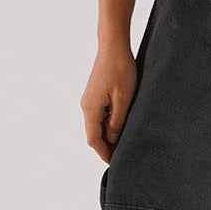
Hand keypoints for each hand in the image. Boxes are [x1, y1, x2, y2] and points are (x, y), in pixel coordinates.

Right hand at [81, 42, 138, 162]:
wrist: (113, 46)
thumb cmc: (120, 69)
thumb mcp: (123, 98)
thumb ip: (117, 121)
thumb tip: (112, 139)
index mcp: (91, 108)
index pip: (94, 139)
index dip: (104, 153)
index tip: (115, 163)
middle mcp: (86, 106)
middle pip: (94, 133)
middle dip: (106, 147)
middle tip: (122, 157)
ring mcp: (90, 99)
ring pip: (97, 125)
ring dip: (108, 136)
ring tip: (123, 144)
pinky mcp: (96, 94)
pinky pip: (100, 115)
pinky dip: (108, 125)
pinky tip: (121, 126)